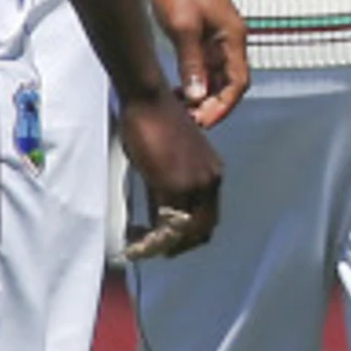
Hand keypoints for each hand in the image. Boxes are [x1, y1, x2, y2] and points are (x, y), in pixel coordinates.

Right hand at [116, 95, 221, 259]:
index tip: (170, 243)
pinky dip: (153, 233)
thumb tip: (161, 216)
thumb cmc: (155, 122)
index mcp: (213, 173)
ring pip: (185, 229)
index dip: (190, 236)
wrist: (149, 100)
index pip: (209, 218)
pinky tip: (137, 234)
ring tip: (143, 244)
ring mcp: (194, 183)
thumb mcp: (170, 160)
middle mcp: (211, 180)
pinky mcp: (174, 183)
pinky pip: (166, 220)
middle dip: (179, 245)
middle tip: (155, 250)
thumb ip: (170, 188)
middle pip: (202, 229)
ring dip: (164, 242)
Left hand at [146, 0, 247, 127]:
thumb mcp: (183, 26)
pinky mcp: (202, 34)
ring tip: (181, 110)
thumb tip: (198, 96)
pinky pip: (203, 67)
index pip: (238, 83)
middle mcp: (229, 40)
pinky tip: (177, 90)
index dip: (223, 106)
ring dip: (202, 96)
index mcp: (233, 37)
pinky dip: (194, 82)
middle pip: (229, 84)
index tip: (203, 122)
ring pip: (216, 78)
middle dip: (212, 105)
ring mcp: (216, 37)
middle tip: (188, 121)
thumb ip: (191, 62)